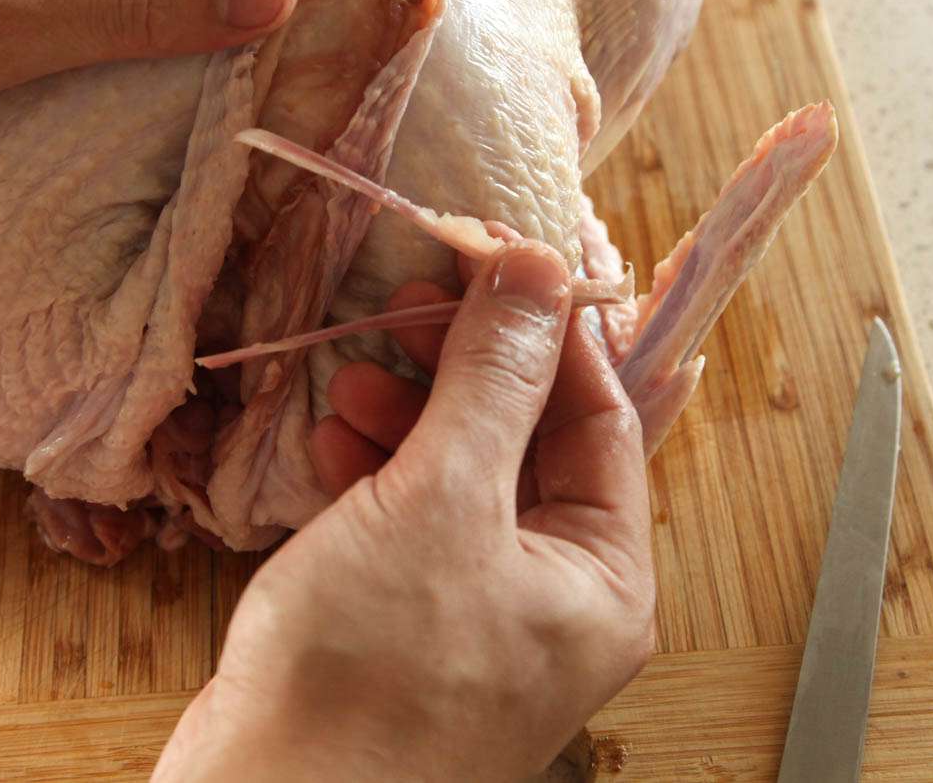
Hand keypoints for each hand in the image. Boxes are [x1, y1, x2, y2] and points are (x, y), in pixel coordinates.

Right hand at [155, 243, 656, 781]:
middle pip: (527, 444)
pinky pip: (409, 525)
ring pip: (459, 480)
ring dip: (409, 416)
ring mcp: (475, 618)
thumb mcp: (442, 499)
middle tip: (409, 303)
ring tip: (354, 377)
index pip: (599, 418)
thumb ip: (492, 379)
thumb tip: (535, 270)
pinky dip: (375, 476)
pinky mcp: (405, 628)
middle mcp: (552, 600)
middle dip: (465, 371)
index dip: (549, 331)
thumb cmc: (369, 672)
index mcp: (602, 580)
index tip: (498, 259)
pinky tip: (331, 443)